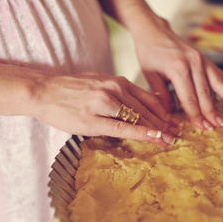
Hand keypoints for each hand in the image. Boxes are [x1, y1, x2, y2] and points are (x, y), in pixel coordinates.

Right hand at [31, 72, 179, 144]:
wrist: (44, 91)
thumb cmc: (73, 90)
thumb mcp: (101, 82)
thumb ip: (123, 91)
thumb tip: (146, 102)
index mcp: (118, 81)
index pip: (149, 98)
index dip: (165, 112)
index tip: (175, 122)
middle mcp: (114, 89)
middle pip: (147, 109)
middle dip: (165, 123)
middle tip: (178, 133)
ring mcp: (104, 103)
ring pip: (138, 118)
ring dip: (157, 130)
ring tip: (170, 140)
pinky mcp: (93, 119)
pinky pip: (122, 127)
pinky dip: (140, 132)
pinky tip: (153, 137)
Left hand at [133, 17, 222, 129]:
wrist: (153, 30)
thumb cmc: (149, 53)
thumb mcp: (150, 76)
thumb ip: (162, 97)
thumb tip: (170, 117)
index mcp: (178, 69)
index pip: (189, 98)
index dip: (196, 115)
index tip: (202, 128)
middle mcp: (192, 63)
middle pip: (205, 92)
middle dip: (212, 111)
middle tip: (219, 126)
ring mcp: (200, 59)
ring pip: (217, 82)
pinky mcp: (204, 57)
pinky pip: (218, 72)